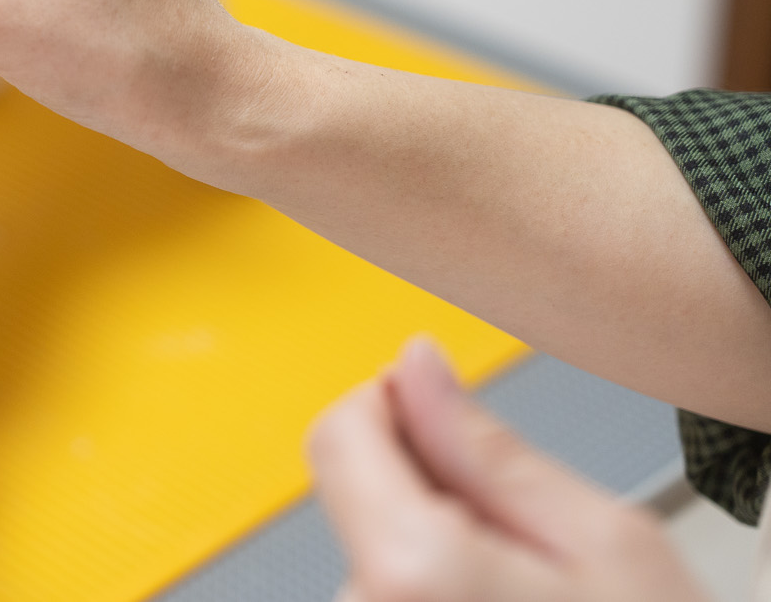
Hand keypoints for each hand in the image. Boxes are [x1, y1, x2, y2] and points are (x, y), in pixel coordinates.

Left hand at [309, 339, 707, 601]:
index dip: (390, 403)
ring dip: (432, 551)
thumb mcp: (604, 541)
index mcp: (412, 571)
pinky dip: (431, 595)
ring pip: (374, 555)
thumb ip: (487, 446)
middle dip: (426, 486)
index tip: (442, 410)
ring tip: (528, 595)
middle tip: (526, 536)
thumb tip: (414, 364)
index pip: (338, 434)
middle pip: (356, 495)